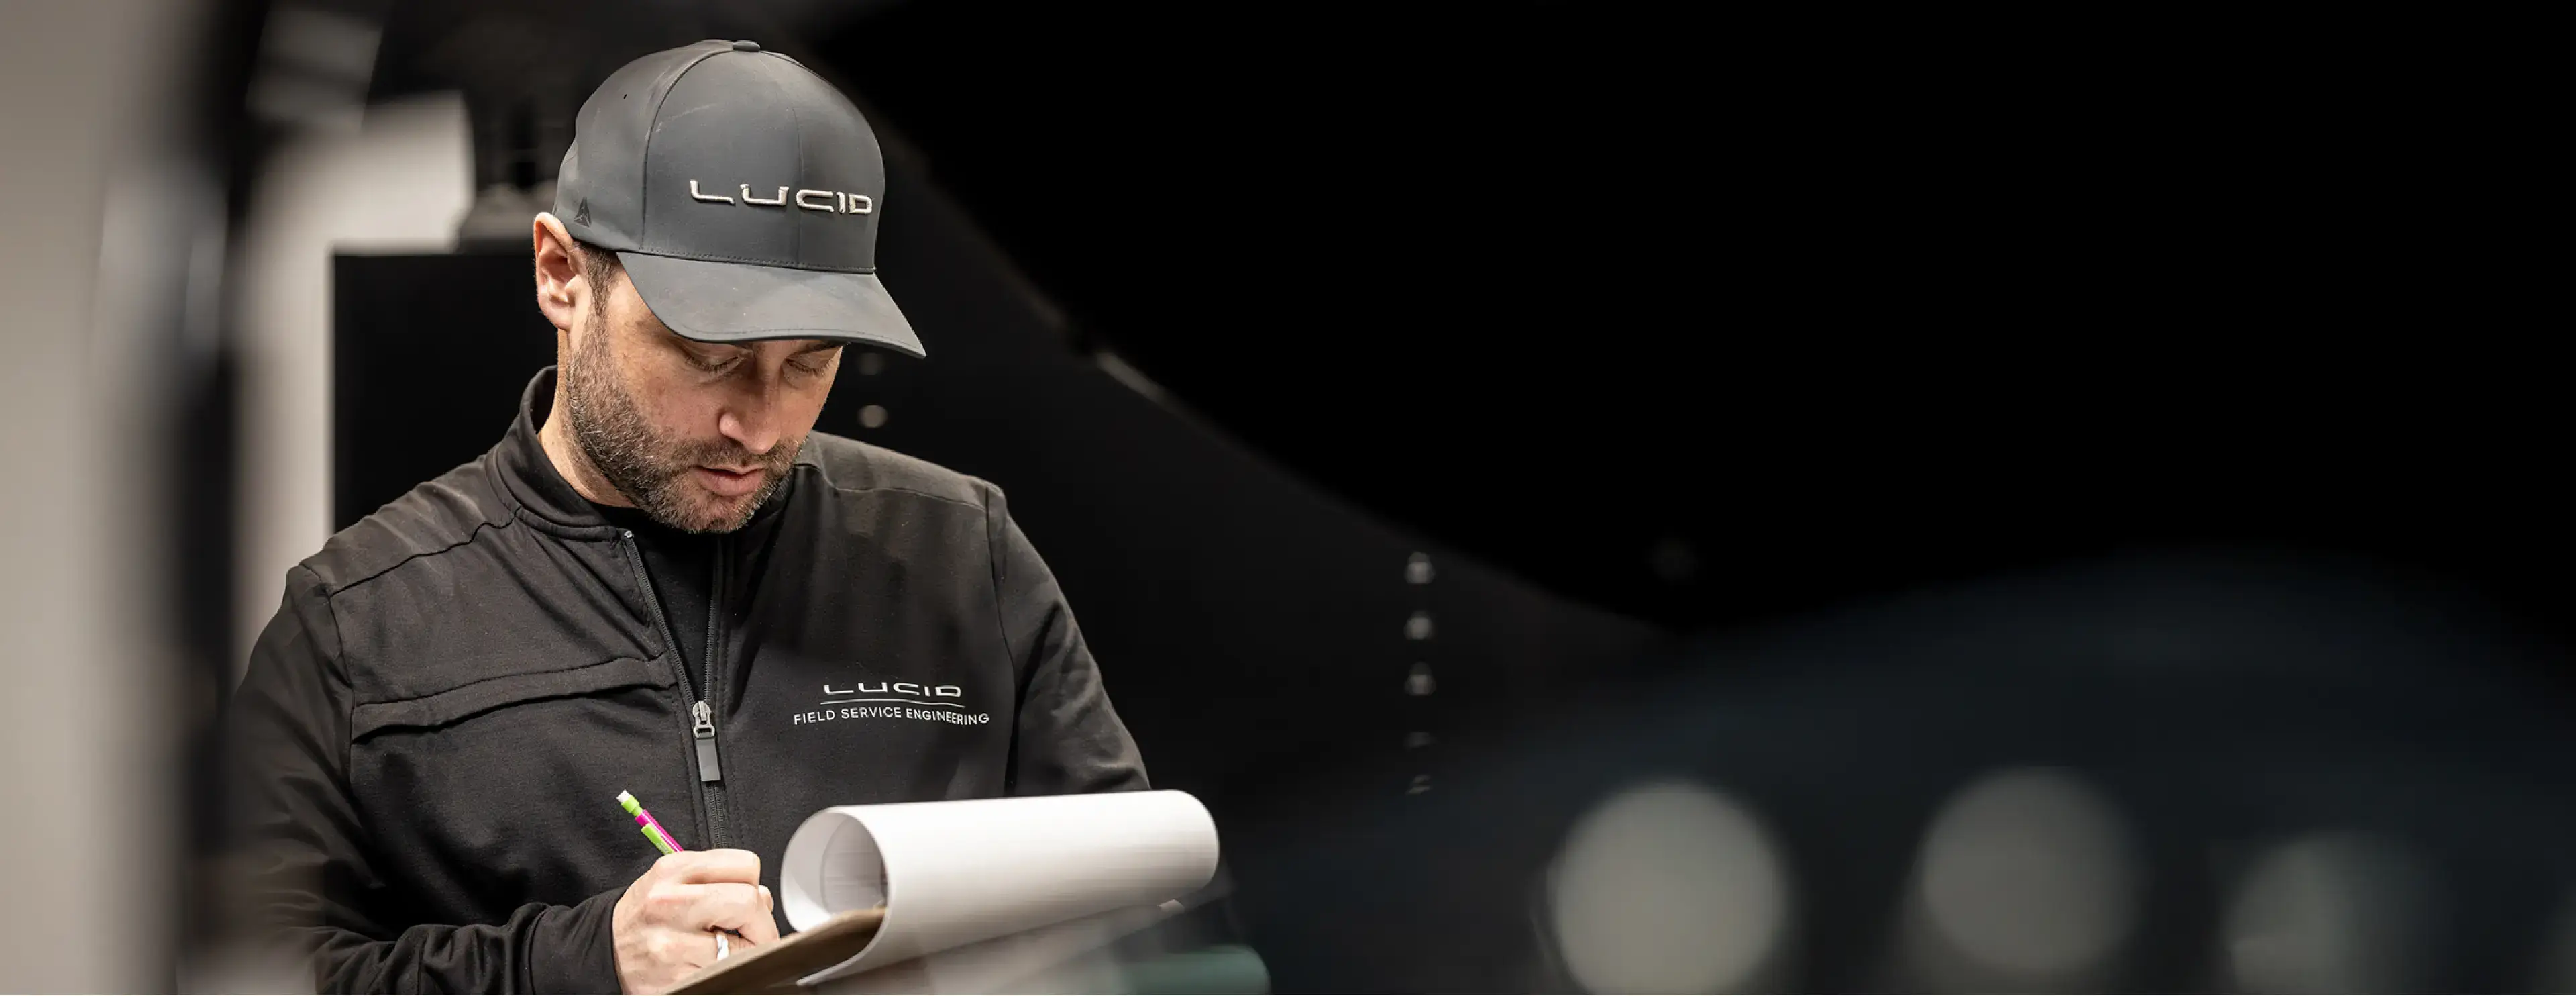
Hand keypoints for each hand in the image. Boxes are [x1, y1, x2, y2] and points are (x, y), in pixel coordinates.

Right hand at [612, 848, 779, 993]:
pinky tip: (708, 964)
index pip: (745, 866)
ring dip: (745, 952)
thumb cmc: (645, 915)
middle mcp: (670, 903)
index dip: (755, 886)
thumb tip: (763, 897)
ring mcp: (672, 943)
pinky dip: (726, 971)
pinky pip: (725, 973)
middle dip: (761, 922)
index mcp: (673, 871)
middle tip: (753, 933)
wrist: (602, 950)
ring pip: (743, 946)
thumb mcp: (673, 880)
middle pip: (748, 902)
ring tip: (725, 950)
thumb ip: (718, 878)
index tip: (751, 902)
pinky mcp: (676, 977)